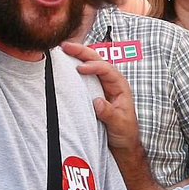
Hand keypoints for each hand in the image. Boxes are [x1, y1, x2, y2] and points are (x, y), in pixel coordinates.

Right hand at [61, 41, 142, 157]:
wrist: (123, 143)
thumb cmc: (125, 132)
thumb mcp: (119, 125)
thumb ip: (109, 113)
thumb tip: (97, 102)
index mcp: (120, 87)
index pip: (107, 70)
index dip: (94, 66)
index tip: (80, 68)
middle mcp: (111, 83)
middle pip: (98, 61)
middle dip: (83, 52)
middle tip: (66, 46)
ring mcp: (102, 86)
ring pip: (90, 65)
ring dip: (78, 56)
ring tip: (64, 49)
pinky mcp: (94, 92)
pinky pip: (85, 76)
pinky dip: (75, 67)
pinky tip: (66, 63)